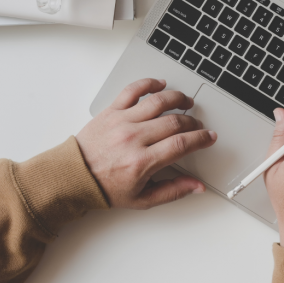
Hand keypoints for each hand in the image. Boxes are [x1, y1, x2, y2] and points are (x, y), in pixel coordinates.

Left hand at [76, 78, 216, 208]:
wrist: (74, 176)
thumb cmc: (105, 187)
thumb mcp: (142, 199)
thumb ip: (173, 191)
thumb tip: (196, 186)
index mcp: (142, 162)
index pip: (181, 144)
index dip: (201, 139)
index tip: (209, 137)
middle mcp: (133, 138)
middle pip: (174, 122)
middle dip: (192, 122)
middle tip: (197, 126)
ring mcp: (122, 121)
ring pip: (158, 101)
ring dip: (178, 98)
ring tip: (186, 102)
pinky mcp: (111, 110)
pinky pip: (133, 90)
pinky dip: (149, 83)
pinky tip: (160, 85)